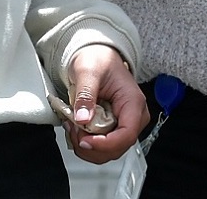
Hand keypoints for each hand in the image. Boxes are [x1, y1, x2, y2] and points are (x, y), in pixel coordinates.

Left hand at [63, 43, 148, 163]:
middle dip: (91, 145)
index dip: (105, 144)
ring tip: (72, 126)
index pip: (127, 135)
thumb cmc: (98, 59)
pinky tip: (76, 128)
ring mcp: (124, 124)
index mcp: (133, 102)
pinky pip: (102, 145)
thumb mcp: (87, 71)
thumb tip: (83, 118)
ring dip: (86, 146)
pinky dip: (85, 142)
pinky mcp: (114, 128)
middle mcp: (134, 117)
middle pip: (117, 148)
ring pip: (108, 151)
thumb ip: (85, 94)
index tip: (84, 140)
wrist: (97, 55)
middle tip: (73, 129)